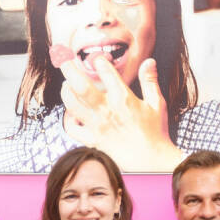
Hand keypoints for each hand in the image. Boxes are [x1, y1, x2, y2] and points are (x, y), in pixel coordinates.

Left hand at [59, 55, 185, 172]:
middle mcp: (106, 110)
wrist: (150, 162)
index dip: (100, 62)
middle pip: (80, 85)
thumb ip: (150, 81)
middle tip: (62, 57)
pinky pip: (72, 128)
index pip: (106, 71)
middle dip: (68, 68)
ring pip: (72, 104)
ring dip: (65, 92)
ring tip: (66, 84)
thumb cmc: (155, 133)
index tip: (98, 60)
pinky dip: (68, 119)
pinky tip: (72, 113)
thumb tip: (149, 61)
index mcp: (123, 98)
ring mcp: (97, 125)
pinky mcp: (92, 140)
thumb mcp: (157, 104)